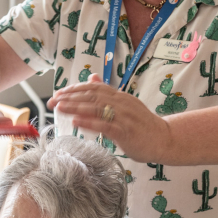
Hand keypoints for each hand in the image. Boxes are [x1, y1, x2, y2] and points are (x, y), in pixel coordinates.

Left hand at [48, 74, 169, 162]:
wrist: (165, 139)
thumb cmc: (143, 126)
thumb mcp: (125, 105)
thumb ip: (107, 94)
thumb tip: (91, 78)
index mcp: (120, 96)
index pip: (93, 88)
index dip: (74, 90)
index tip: (58, 94)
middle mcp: (121, 103)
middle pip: (91, 96)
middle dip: (69, 97)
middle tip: (52, 101)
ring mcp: (124, 116)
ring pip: (96, 108)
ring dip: (75, 107)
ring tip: (59, 107)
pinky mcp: (126, 131)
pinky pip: (105, 125)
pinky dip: (89, 122)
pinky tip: (76, 122)